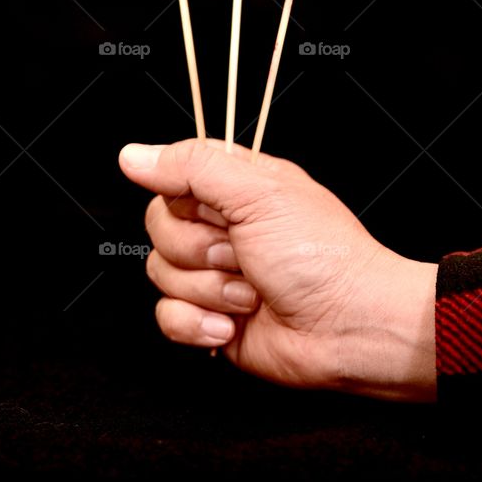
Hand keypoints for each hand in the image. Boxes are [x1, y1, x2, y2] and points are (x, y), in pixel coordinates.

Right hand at [119, 139, 436, 401]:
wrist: (347, 327)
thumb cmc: (322, 256)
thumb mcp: (258, 193)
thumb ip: (192, 167)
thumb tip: (134, 154)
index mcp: (236, 188)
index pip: (174, 176)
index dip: (183, 196)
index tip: (213, 209)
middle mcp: (223, 228)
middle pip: (160, 227)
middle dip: (199, 249)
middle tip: (241, 253)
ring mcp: (215, 275)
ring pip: (160, 273)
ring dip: (209, 289)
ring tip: (252, 290)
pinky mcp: (210, 318)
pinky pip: (168, 316)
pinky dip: (199, 324)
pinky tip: (234, 323)